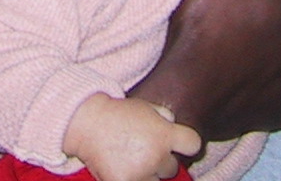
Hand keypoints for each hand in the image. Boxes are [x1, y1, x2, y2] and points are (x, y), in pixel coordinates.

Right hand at [64, 94, 200, 180]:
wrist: (87, 123)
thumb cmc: (117, 113)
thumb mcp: (146, 107)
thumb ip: (165, 118)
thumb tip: (176, 130)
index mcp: (163, 134)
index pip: (193, 145)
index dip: (185, 144)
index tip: (178, 144)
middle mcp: (155, 155)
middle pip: (172, 168)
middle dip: (160, 161)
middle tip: (143, 150)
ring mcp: (140, 172)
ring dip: (146, 174)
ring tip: (130, 159)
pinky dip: (130, 179)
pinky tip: (121, 167)